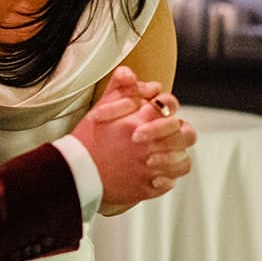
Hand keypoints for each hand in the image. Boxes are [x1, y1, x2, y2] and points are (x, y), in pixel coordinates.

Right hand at [70, 67, 195, 212]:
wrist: (76, 172)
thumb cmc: (87, 139)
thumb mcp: (101, 107)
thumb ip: (118, 87)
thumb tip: (129, 73)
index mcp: (140, 120)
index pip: (170, 105)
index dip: (168, 106)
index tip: (162, 112)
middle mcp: (149, 143)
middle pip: (185, 134)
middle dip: (180, 132)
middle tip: (172, 133)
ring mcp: (150, 167)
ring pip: (182, 160)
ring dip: (177, 155)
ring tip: (167, 153)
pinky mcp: (146, 187)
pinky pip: (170, 181)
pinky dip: (167, 176)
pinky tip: (158, 172)